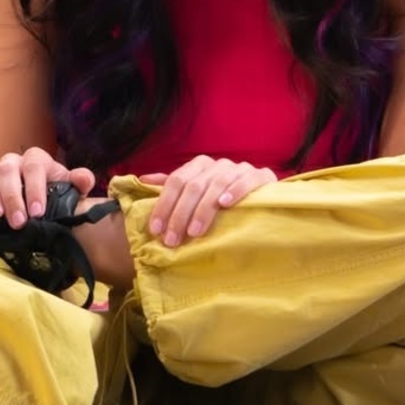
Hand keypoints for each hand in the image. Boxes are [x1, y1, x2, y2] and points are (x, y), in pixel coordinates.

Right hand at [0, 148, 94, 228]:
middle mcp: (13, 163)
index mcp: (36, 161)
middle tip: (18, 222)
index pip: (34, 167)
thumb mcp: (67, 191)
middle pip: (8, 172)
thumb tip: (84, 180)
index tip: (38, 213)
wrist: (34, 200)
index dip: (36, 189)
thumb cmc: (50, 196)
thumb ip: (78, 183)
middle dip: (13, 197)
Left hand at [139, 156, 275, 246]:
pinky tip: (225, 205)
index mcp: (199, 165)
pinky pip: (246, 180)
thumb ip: (172, 185)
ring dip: (203, 210)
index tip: (156, 229)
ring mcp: (239, 168)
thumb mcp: (196, 189)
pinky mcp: (261, 175)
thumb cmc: (223, 194)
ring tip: (194, 232)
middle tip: (172, 239)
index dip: (164, 205)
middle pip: (193, 185)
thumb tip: (142, 179)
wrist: (262, 191)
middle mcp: (217, 164)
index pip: (175, 181)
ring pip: (216, 185)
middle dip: (180, 214)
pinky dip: (235, 190)